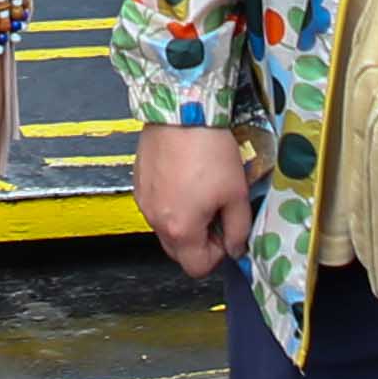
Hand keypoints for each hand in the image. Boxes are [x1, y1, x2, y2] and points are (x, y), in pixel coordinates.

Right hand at [137, 123, 251, 279]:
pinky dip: (170, 203)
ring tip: (200, 191)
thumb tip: (236, 248)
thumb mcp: (237, 193)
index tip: (227, 231)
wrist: (180, 111)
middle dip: (199, 241)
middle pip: (178, 253)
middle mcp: (156, 221)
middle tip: (216, 212)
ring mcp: (144, 203)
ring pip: (166, 229)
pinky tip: (184, 178)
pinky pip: (156, 207)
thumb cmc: (209, 150)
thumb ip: (238, 229)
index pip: (197, 267)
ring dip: (184, 222)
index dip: (217, 255)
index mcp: (181, 230)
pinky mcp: (139, 184)